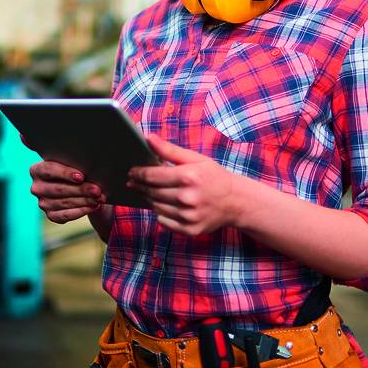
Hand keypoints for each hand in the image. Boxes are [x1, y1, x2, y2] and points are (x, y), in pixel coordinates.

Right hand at [29, 160, 106, 223]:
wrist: (74, 185)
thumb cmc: (73, 170)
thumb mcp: (71, 163)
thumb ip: (74, 163)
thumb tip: (90, 168)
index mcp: (37, 170)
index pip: (49, 170)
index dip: (65, 173)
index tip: (81, 177)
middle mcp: (37, 188)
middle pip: (59, 189)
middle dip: (80, 189)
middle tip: (97, 190)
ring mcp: (43, 203)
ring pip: (65, 203)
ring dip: (84, 201)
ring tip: (99, 198)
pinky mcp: (51, 215)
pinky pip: (66, 215)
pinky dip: (82, 211)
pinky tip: (93, 206)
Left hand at [127, 136, 246, 235]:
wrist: (235, 201)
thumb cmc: (213, 176)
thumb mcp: (195, 158)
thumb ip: (169, 150)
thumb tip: (148, 138)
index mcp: (188, 177)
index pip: (152, 176)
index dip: (138, 174)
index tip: (131, 172)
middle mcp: (188, 198)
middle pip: (152, 192)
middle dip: (140, 186)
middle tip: (133, 182)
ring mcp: (189, 216)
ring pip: (156, 208)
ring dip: (149, 199)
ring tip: (147, 192)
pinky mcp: (190, 230)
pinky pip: (164, 222)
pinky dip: (160, 214)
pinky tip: (162, 205)